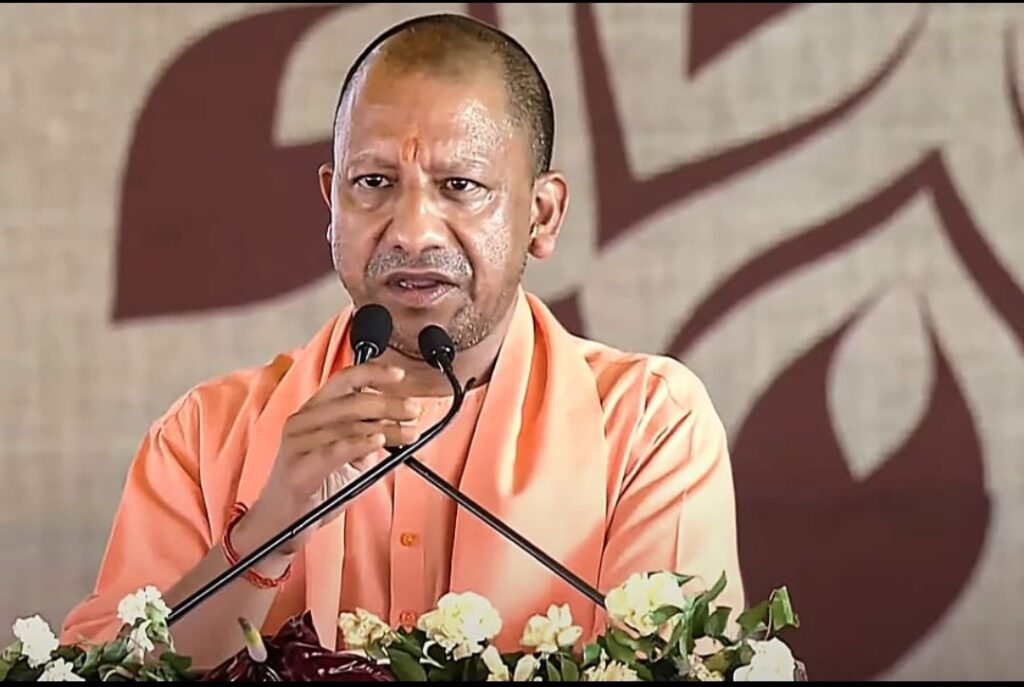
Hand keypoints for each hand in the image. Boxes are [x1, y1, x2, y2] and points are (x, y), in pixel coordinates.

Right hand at [233, 362, 420, 558]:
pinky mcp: (298, 469)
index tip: (400, 375)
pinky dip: (359, 444)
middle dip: (389, 405)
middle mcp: (302, 421)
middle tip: (414, 412)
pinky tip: (378, 441)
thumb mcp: (347, 456)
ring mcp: (297, 444)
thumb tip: (401, 424)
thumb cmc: (314, 487)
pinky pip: (333, 450)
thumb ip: (368, 437)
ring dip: (385, 428)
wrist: (281, 524)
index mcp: (313, 412)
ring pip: (348, 425)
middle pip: (352, 401)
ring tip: (408, 434)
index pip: (344, 381)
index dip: (373, 373)